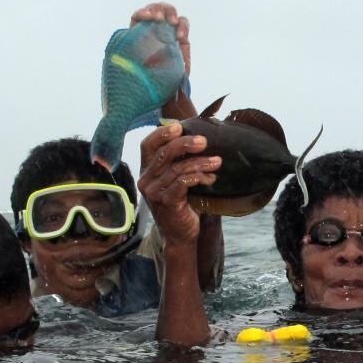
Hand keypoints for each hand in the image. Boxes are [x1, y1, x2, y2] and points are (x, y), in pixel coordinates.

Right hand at [130, 2, 190, 75]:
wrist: (144, 81)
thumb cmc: (163, 76)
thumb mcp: (176, 72)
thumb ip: (180, 65)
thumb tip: (181, 63)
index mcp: (176, 35)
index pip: (182, 23)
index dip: (183, 27)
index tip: (180, 37)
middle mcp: (163, 26)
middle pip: (170, 11)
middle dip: (171, 14)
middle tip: (172, 22)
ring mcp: (149, 24)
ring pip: (155, 9)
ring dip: (158, 10)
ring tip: (159, 18)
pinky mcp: (135, 27)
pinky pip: (138, 15)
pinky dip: (143, 13)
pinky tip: (147, 16)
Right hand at [138, 123, 219, 246]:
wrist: (180, 236)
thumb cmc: (181, 205)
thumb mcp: (175, 181)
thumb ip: (178, 163)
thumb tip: (197, 139)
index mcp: (146, 172)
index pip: (148, 145)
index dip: (162, 133)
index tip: (180, 126)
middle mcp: (146, 180)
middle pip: (163, 153)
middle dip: (185, 144)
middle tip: (204, 141)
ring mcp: (154, 192)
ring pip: (178, 168)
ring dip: (200, 162)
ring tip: (217, 162)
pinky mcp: (166, 201)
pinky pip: (183, 182)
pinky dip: (199, 177)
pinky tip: (211, 178)